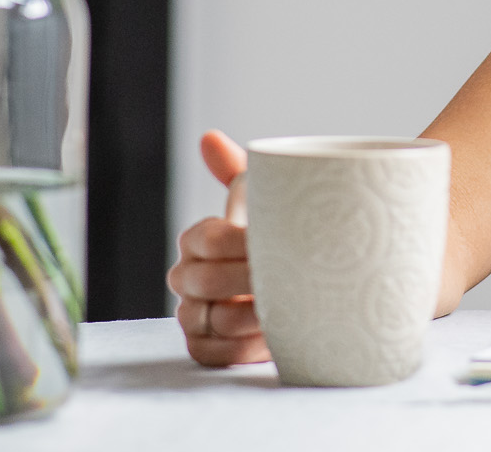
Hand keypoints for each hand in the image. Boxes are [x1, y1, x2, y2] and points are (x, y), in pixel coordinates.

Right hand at [168, 129, 267, 365]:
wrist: (304, 287)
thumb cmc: (281, 238)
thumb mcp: (265, 202)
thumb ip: (238, 173)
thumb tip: (208, 137)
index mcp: (196, 239)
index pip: (204, 237)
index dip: (237, 242)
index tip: (271, 243)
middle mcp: (185, 277)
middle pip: (204, 280)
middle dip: (248, 278)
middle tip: (287, 276)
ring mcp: (192, 315)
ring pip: (212, 319)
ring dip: (253, 314)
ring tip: (288, 305)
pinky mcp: (205, 348)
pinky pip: (214, 354)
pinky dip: (244, 348)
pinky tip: (274, 334)